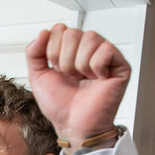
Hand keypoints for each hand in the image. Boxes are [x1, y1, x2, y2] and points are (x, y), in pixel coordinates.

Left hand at [26, 24, 129, 151]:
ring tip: (83, 79)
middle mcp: (87, 49)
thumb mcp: (38, 77)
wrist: (73, 125)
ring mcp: (105, 55)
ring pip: (89, 38)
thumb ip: (34, 53)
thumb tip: (43, 32)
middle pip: (72, 32)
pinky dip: (96, 67)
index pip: (59, 29)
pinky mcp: (120, 64)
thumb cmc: (60, 105)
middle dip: (65, 60)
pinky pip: (106, 49)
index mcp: (70, 49)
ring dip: (80, 64)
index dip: (53, 51)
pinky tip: (97, 79)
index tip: (57, 71)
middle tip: (71, 77)